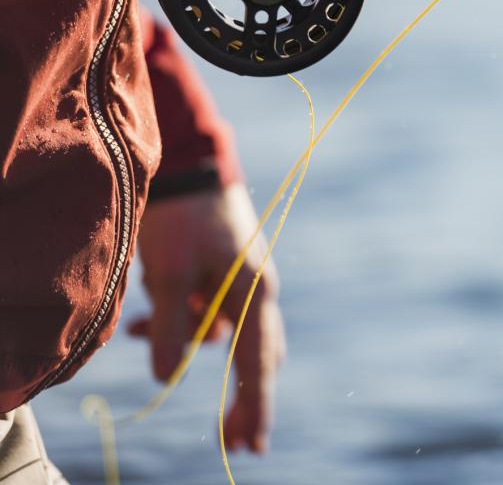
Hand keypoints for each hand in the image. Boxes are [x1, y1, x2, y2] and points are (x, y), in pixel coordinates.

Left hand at [130, 183, 285, 453]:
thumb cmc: (181, 218)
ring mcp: (244, 281)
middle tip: (232, 440)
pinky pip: (207, 312)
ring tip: (138, 326)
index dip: (254, 406)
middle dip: (239, 398)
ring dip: (186, 340)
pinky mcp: (226, 272)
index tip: (253, 444)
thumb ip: (168, 328)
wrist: (189, 165)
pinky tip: (145, 313)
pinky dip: (181, 319)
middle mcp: (257, 291)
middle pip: (255, 357)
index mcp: (253, 292)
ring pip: (220, 333)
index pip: (257, 363)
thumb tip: (168, 378)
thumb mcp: (166, 274)